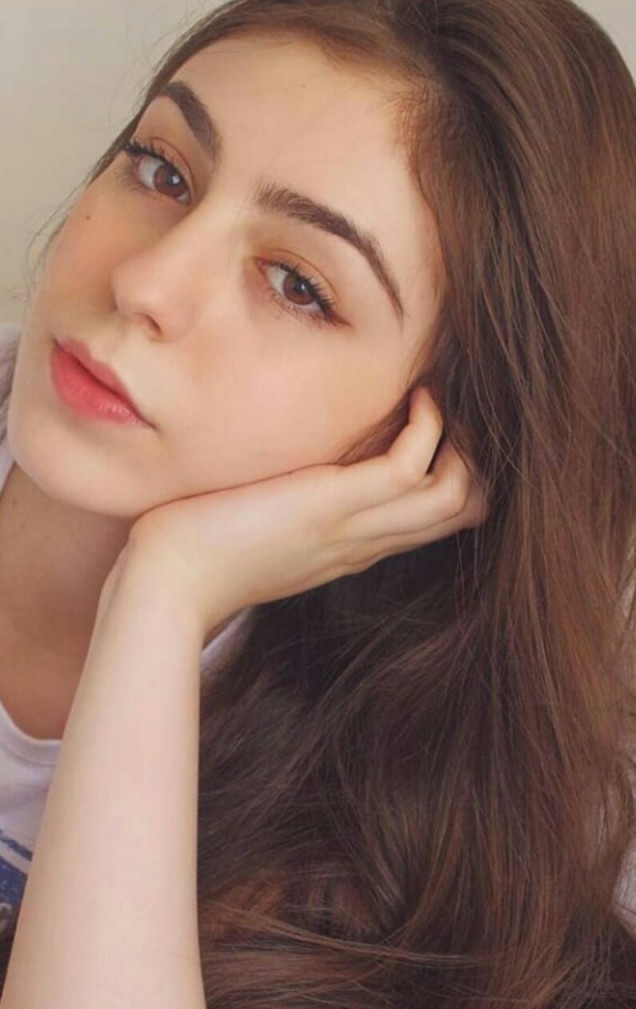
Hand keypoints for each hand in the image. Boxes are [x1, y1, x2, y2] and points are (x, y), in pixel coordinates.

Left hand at [117, 387, 487, 638]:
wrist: (169, 581)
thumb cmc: (201, 555)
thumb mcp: (266, 532)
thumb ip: (296, 510)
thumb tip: (299, 474)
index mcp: (353, 547)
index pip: (435, 521)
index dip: (452, 475)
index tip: (434, 430)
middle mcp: (366, 540)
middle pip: (462, 511)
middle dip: (471, 458)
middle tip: (447, 410)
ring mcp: (355, 525)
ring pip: (455, 494)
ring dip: (460, 440)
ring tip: (431, 398)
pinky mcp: (334, 504)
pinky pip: (412, 463)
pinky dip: (428, 425)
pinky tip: (412, 399)